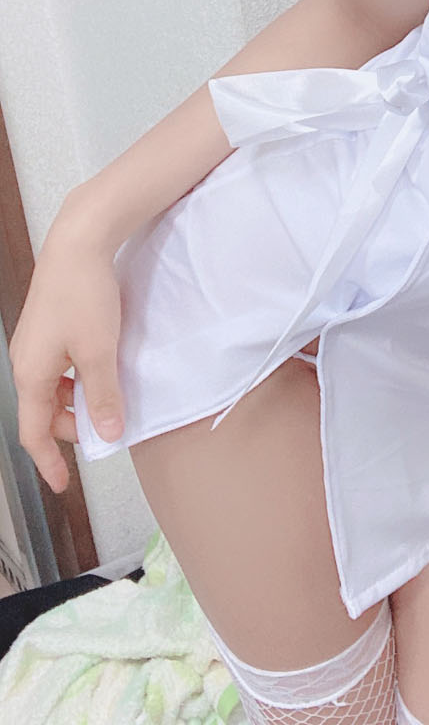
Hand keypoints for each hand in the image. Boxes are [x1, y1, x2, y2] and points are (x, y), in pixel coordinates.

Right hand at [10, 222, 124, 493]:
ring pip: (51, 388)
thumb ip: (103, 395)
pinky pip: (57, 367)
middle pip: (43, 411)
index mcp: (31, 373)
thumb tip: (107, 434)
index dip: (49, 461)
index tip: (62, 484)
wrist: (79, 241)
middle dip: (69, 427)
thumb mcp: (100, 350)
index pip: (34, 432)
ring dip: (75, 401)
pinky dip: (75, 378)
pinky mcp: (47, 326)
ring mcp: (34, 342)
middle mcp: (25, 361)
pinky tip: (100, 370)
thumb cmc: (85, 294)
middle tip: (103, 430)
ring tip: (106, 400)